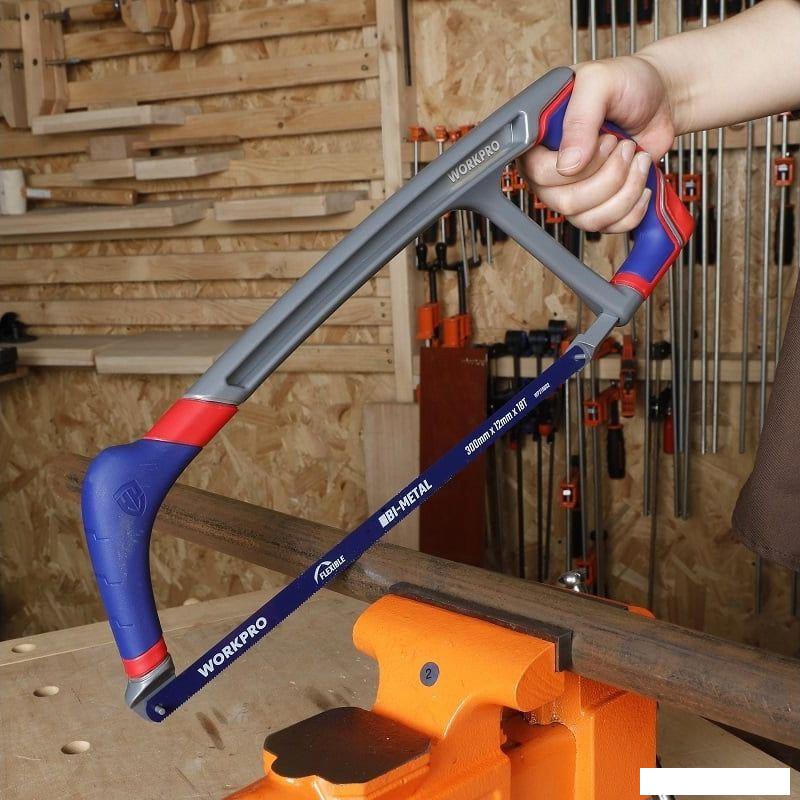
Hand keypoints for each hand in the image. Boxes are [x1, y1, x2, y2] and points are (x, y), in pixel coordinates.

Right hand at [520, 55, 676, 232]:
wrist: (660, 99)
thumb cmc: (627, 84)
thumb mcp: (600, 82)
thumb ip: (580, 119)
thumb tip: (568, 165)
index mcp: (539, 141)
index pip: (538, 173)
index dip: (572, 167)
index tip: (603, 141)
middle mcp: (550, 172)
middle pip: (566, 202)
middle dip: (608, 176)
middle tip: (623, 145)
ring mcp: (573, 192)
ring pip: (588, 219)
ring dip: (624, 190)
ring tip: (635, 158)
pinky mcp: (598, 207)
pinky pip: (609, 227)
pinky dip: (633, 208)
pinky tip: (640, 180)